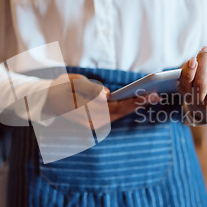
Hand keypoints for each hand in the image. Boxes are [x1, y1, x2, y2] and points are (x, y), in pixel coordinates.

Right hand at [43, 74, 159, 127]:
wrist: (49, 101)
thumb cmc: (62, 88)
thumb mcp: (72, 82)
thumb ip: (89, 89)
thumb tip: (106, 95)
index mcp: (85, 112)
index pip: (113, 107)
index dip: (131, 101)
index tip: (145, 96)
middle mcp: (90, 122)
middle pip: (119, 112)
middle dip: (138, 104)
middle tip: (156, 95)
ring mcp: (93, 124)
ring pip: (119, 115)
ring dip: (135, 107)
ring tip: (151, 97)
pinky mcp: (96, 123)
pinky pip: (115, 115)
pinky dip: (127, 108)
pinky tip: (138, 101)